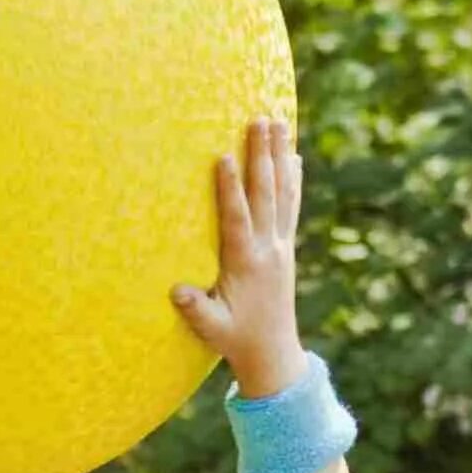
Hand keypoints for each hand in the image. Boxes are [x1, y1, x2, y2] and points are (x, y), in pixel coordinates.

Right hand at [175, 116, 305, 396]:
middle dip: (262, 156)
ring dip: (280, 157)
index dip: (230, 188)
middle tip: (260, 120)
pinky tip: (294, 156)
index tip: (224, 156)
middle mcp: (269, 249)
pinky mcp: (287, 247)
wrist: (273, 352)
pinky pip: (292, 206)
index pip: (237, 219)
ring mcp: (281, 246)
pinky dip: (293, 179)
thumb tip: (176, 291)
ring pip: (283, 193)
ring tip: (279, 123)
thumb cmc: (235, 338)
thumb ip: (195, 309)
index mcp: (246, 264)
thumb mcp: (211, 329)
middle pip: (266, 195)